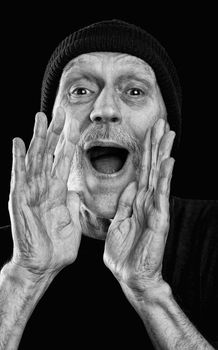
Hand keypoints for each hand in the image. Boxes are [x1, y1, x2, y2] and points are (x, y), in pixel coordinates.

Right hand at [9, 107, 81, 278]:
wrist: (43, 265)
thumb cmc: (57, 246)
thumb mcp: (71, 222)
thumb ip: (73, 204)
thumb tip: (76, 191)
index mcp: (57, 192)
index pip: (64, 161)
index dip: (70, 144)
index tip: (76, 126)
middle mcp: (43, 187)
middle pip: (50, 154)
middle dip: (55, 133)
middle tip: (61, 112)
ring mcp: (31, 192)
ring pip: (35, 159)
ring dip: (38, 138)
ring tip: (40, 118)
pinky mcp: (19, 200)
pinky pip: (19, 176)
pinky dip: (18, 159)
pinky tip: (18, 142)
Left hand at [103, 119, 174, 294]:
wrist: (130, 276)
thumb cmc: (124, 253)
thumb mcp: (118, 224)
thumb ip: (124, 204)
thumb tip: (130, 186)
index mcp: (136, 202)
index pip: (141, 171)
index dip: (144, 152)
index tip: (147, 133)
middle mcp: (147, 201)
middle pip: (152, 167)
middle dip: (155, 144)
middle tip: (161, 123)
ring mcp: (154, 208)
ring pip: (159, 175)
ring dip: (163, 153)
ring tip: (168, 133)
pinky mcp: (158, 218)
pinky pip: (161, 194)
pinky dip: (165, 177)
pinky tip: (168, 160)